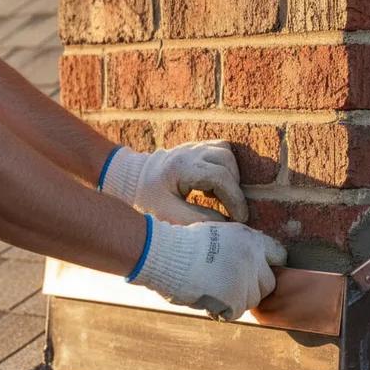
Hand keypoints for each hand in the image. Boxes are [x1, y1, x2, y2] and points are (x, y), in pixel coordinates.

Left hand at [100, 142, 247, 224]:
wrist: (129, 179)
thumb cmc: (146, 199)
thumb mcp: (169, 215)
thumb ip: (199, 219)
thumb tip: (227, 223)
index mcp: (182, 167)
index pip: (221, 177)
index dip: (235, 199)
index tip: (240, 218)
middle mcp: (189, 152)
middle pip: (228, 162)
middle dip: (235, 188)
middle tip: (232, 210)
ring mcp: (192, 147)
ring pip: (227, 152)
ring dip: (232, 175)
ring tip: (222, 196)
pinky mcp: (194, 148)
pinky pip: (221, 149)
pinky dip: (225, 166)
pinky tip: (214, 184)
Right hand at [131, 218, 287, 319]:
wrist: (166, 255)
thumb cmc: (185, 244)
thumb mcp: (219, 232)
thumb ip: (240, 245)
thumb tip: (253, 260)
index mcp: (251, 240)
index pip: (278, 255)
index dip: (266, 265)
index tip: (256, 272)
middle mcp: (253, 259)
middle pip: (268, 283)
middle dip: (252, 287)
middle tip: (231, 286)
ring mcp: (245, 280)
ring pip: (252, 300)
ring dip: (237, 300)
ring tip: (215, 291)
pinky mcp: (235, 300)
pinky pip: (236, 312)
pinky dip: (224, 310)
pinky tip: (209, 300)